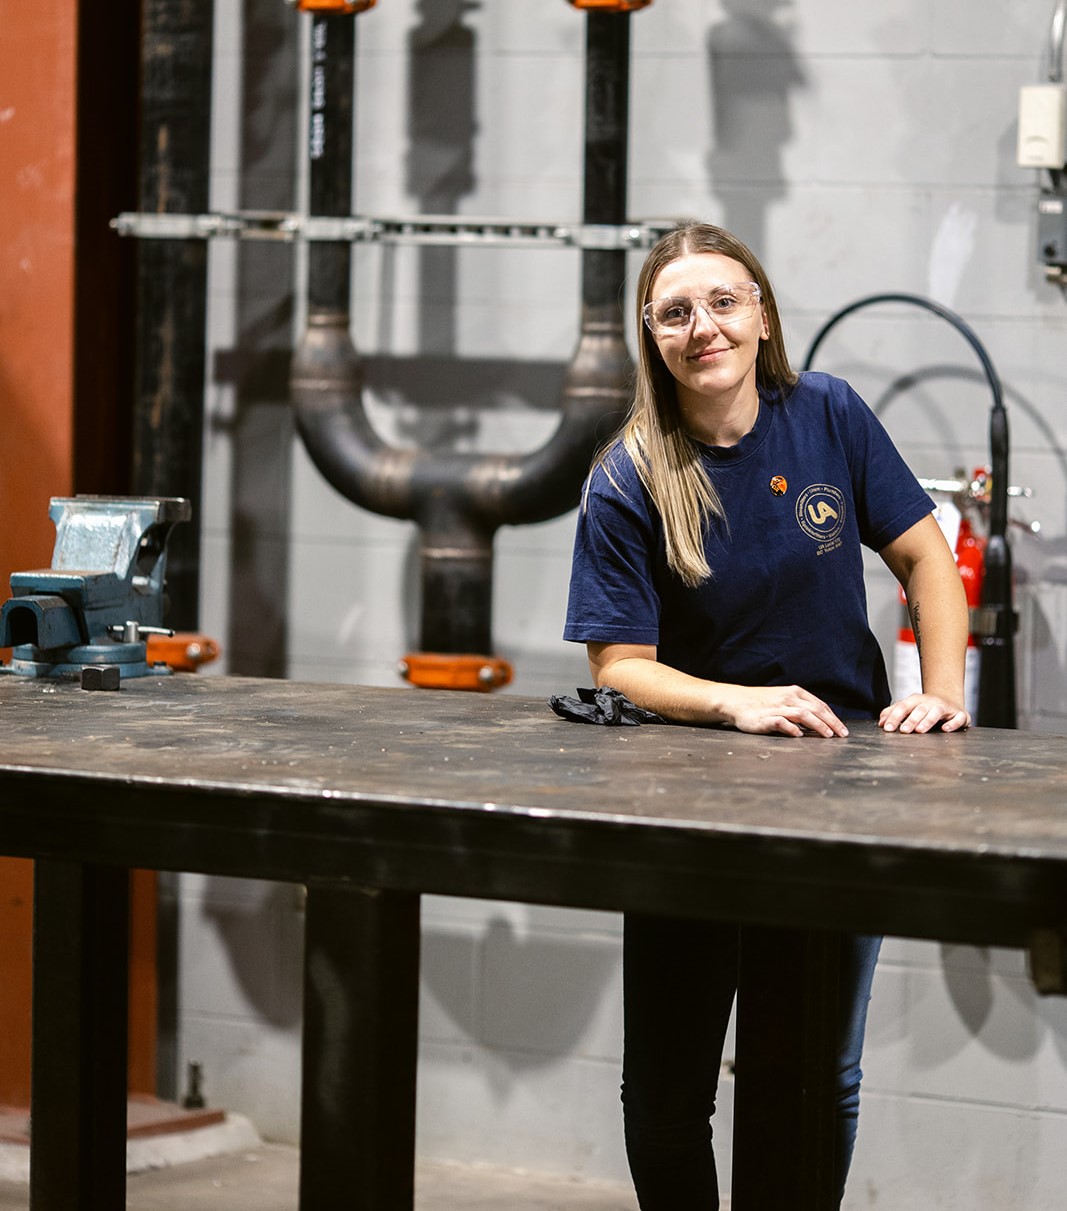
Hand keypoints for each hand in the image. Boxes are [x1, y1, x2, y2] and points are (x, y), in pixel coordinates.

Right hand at [723, 685, 848, 738]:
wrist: (736, 700)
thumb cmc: (761, 702)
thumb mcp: (783, 698)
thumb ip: (800, 706)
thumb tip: (820, 720)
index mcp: (795, 692)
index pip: (820, 705)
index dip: (833, 717)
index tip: (842, 730)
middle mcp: (788, 698)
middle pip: (815, 709)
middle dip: (831, 723)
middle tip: (841, 735)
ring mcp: (777, 707)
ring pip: (803, 714)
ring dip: (818, 725)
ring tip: (828, 736)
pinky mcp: (765, 718)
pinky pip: (782, 722)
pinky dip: (792, 728)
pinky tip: (799, 735)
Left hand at [878, 693, 969, 733]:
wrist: (950, 701)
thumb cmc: (925, 708)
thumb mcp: (909, 707)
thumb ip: (894, 713)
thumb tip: (881, 722)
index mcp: (916, 700)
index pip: (903, 706)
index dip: (894, 717)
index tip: (887, 728)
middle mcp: (930, 702)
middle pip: (919, 709)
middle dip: (911, 720)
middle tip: (903, 731)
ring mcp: (945, 707)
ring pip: (936, 711)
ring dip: (927, 720)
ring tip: (919, 730)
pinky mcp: (960, 714)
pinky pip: (958, 718)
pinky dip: (952, 723)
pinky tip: (945, 729)